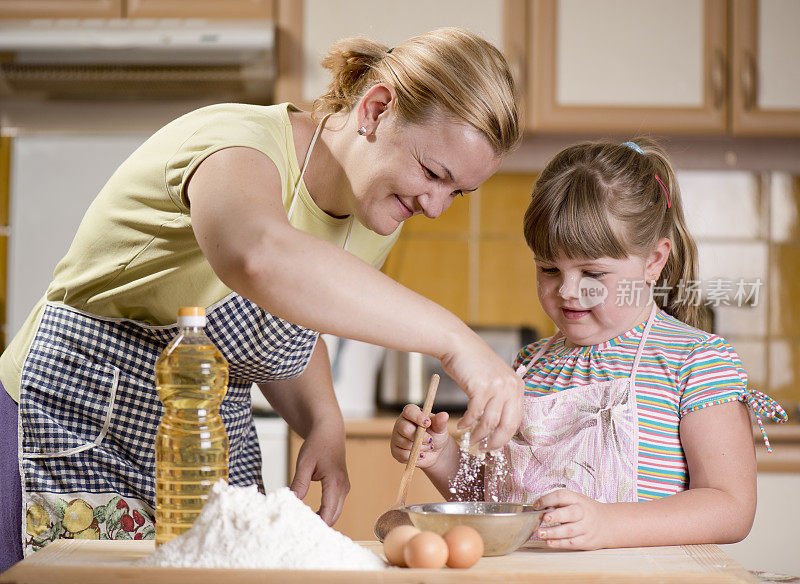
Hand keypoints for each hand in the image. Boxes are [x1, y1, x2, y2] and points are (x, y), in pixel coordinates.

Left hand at [289, 422, 349, 525]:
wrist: (329, 432)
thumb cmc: (317, 445)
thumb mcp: (304, 463)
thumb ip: (299, 483)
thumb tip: (292, 502)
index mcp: (335, 482)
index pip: (328, 512)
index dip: (316, 524)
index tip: (301, 530)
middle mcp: (343, 488)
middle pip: (334, 516)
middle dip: (319, 526)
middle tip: (299, 531)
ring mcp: (344, 488)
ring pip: (335, 513)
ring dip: (322, 520)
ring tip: (302, 524)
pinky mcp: (341, 488)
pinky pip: (335, 506)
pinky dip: (325, 513)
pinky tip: (310, 514)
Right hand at [390, 404, 452, 469]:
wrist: (434, 452)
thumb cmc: (436, 435)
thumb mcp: (440, 428)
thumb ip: (440, 422)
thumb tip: (444, 415)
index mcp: (411, 413)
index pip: (409, 411)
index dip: (417, 417)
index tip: (428, 423)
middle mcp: (401, 423)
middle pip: (404, 428)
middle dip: (420, 437)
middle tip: (430, 440)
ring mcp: (397, 437)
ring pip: (404, 443)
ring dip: (420, 447)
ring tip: (427, 446)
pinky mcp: (396, 451)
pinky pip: (403, 455)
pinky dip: (415, 456)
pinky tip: (421, 454)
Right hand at [439, 335, 522, 450]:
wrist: (458, 344)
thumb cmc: (474, 363)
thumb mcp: (496, 378)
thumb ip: (502, 397)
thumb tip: (499, 424)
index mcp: (518, 386)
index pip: (516, 420)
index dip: (505, 437)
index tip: (494, 445)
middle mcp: (511, 387)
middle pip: (507, 425)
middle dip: (495, 441)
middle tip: (484, 449)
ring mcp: (497, 387)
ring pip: (489, 422)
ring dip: (478, 434)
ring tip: (469, 439)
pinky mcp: (481, 387)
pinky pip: (474, 414)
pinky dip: (466, 423)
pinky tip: (460, 426)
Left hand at [533, 489, 610, 549]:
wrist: (609, 523)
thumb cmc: (586, 510)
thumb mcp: (576, 500)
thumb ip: (559, 503)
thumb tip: (538, 507)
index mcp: (578, 500)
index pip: (562, 496)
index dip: (548, 499)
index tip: (537, 505)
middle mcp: (583, 513)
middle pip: (570, 514)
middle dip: (556, 516)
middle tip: (544, 518)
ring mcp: (586, 528)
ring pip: (569, 531)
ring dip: (553, 532)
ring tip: (540, 533)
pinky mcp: (586, 541)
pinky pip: (572, 543)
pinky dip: (560, 543)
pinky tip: (549, 542)